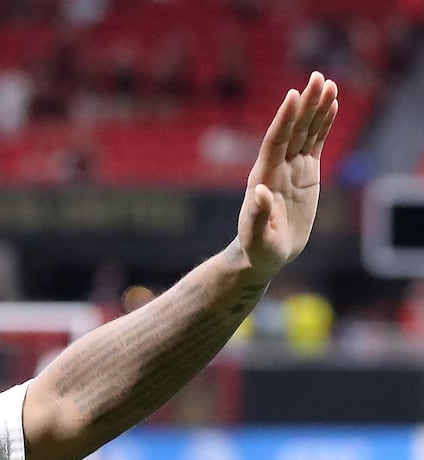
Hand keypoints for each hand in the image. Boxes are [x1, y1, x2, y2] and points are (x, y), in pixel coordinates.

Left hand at [237, 71, 338, 277]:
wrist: (265, 252)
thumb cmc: (258, 248)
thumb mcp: (257, 237)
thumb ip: (258, 215)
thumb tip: (259, 192)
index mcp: (264, 177)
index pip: (275, 141)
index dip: (284, 119)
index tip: (293, 95)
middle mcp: (277, 166)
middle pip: (293, 129)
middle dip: (305, 104)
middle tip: (317, 77)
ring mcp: (293, 167)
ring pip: (306, 131)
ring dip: (316, 108)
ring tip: (328, 83)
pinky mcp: (306, 173)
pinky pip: (316, 143)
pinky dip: (324, 125)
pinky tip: (332, 106)